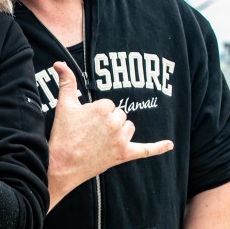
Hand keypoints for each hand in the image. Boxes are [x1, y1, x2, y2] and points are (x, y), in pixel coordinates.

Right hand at [48, 62, 173, 207]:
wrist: (62, 165)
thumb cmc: (62, 135)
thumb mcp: (64, 105)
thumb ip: (67, 81)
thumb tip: (59, 63)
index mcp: (102, 108)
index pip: (108, 105)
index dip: (95, 114)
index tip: (84, 124)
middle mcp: (114, 122)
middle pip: (120, 115)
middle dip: (108, 122)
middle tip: (90, 134)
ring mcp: (120, 139)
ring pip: (129, 127)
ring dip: (119, 131)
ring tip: (101, 140)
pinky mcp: (123, 154)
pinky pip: (145, 149)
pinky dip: (158, 147)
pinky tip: (170, 144)